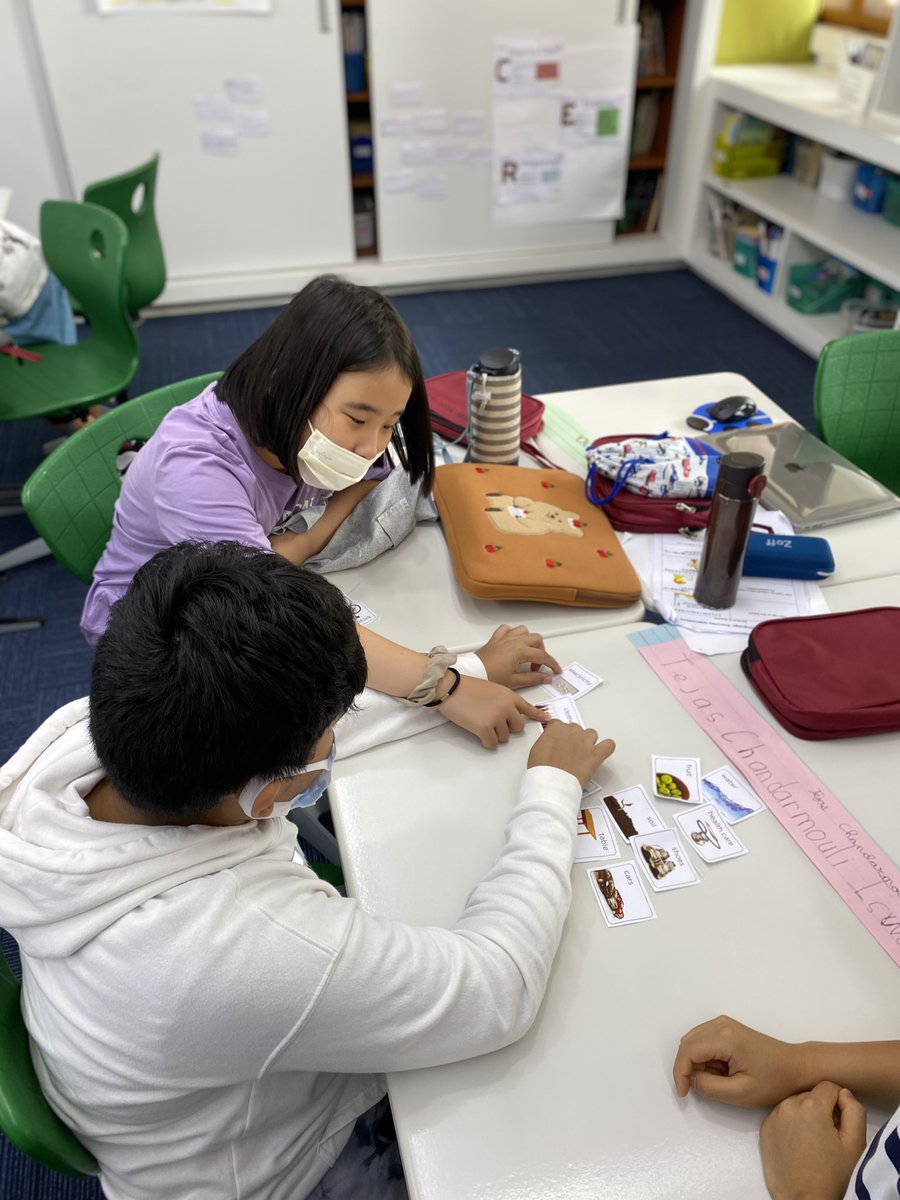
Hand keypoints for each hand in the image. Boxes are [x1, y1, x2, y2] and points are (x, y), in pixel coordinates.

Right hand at [440, 675, 549, 748]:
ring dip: (495, 735)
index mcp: (509, 695)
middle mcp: (506, 706)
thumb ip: (503, 700)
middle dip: (507, 729)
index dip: (537, 715)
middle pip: (518, 728)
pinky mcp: (485, 728)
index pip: (528, 708)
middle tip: (493, 724)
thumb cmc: (466, 688)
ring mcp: (497, 717)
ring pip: (504, 738)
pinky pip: (492, 744)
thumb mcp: (491, 689)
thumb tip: (507, 716)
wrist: (450, 688)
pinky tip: (478, 733)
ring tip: (481, 723)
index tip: (548, 719)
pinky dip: (486, 742)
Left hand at [474, 624, 561, 689]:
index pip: (543, 656)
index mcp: (519, 650)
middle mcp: (513, 640)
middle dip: (541, 652)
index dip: (552, 664)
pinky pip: (507, 629)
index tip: (556, 670)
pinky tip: (513, 643)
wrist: (470, 674)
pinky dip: (513, 634)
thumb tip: (546, 677)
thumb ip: (532, 678)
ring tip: (528, 654)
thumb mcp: (513, 682)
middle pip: (536, 640)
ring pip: (524, 631)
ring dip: (529, 641)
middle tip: (537, 668)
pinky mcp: (495, 639)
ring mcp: (504, 638)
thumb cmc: (489, 678)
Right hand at [527, 721, 614, 789]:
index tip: (558, 742)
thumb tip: (553, 743)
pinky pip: (608, 745)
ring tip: (583, 754)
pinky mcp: (596, 754)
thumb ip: (547, 740)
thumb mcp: (537, 749)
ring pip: (591, 734)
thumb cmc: (541, 768)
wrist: (552, 782)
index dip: (559, 734)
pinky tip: (602, 752)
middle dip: (573, 738)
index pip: (559, 724)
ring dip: (588, 741)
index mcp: (556, 727)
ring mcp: (586, 742)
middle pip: (575, 728)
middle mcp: (572, 731)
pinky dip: (607, 747)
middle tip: (568, 752)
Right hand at [673, 1015, 808, 1108]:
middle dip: (687, 1068)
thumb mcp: (741, 1093)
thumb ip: (710, 1087)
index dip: (680, 1073)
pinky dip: (702, 1057)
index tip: (684, 1094)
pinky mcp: (727, 1028)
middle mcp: (721, 1024)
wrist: (797, 1066)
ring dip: (695, 1062)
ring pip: (693, 1041)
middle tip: (699, 1089)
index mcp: (724, 1038)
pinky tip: (717, 1071)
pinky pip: (703, 1040)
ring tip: (712, 1080)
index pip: (688, 1051)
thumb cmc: (773, 1082)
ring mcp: (724, 1024)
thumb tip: (693, 1079)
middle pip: (687, 1043)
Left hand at [759, 1082, 866, 1199]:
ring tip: (812, 1141)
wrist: (803, 1199)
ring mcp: (773, 1116)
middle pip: (811, 1094)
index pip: (829, 1086)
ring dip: (805, 1114)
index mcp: (811, 1105)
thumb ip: (854, 1111)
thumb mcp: (855, 1143)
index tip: (839, 1121)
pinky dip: (790, 1123)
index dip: (838, 1102)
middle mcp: (788, 1105)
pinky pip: (781, 1115)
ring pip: (795, 1103)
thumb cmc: (832, 1174)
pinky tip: (797, 1144)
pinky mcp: (764, 1128)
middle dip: (821, 1109)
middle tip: (827, 1134)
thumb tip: (843, 1093)